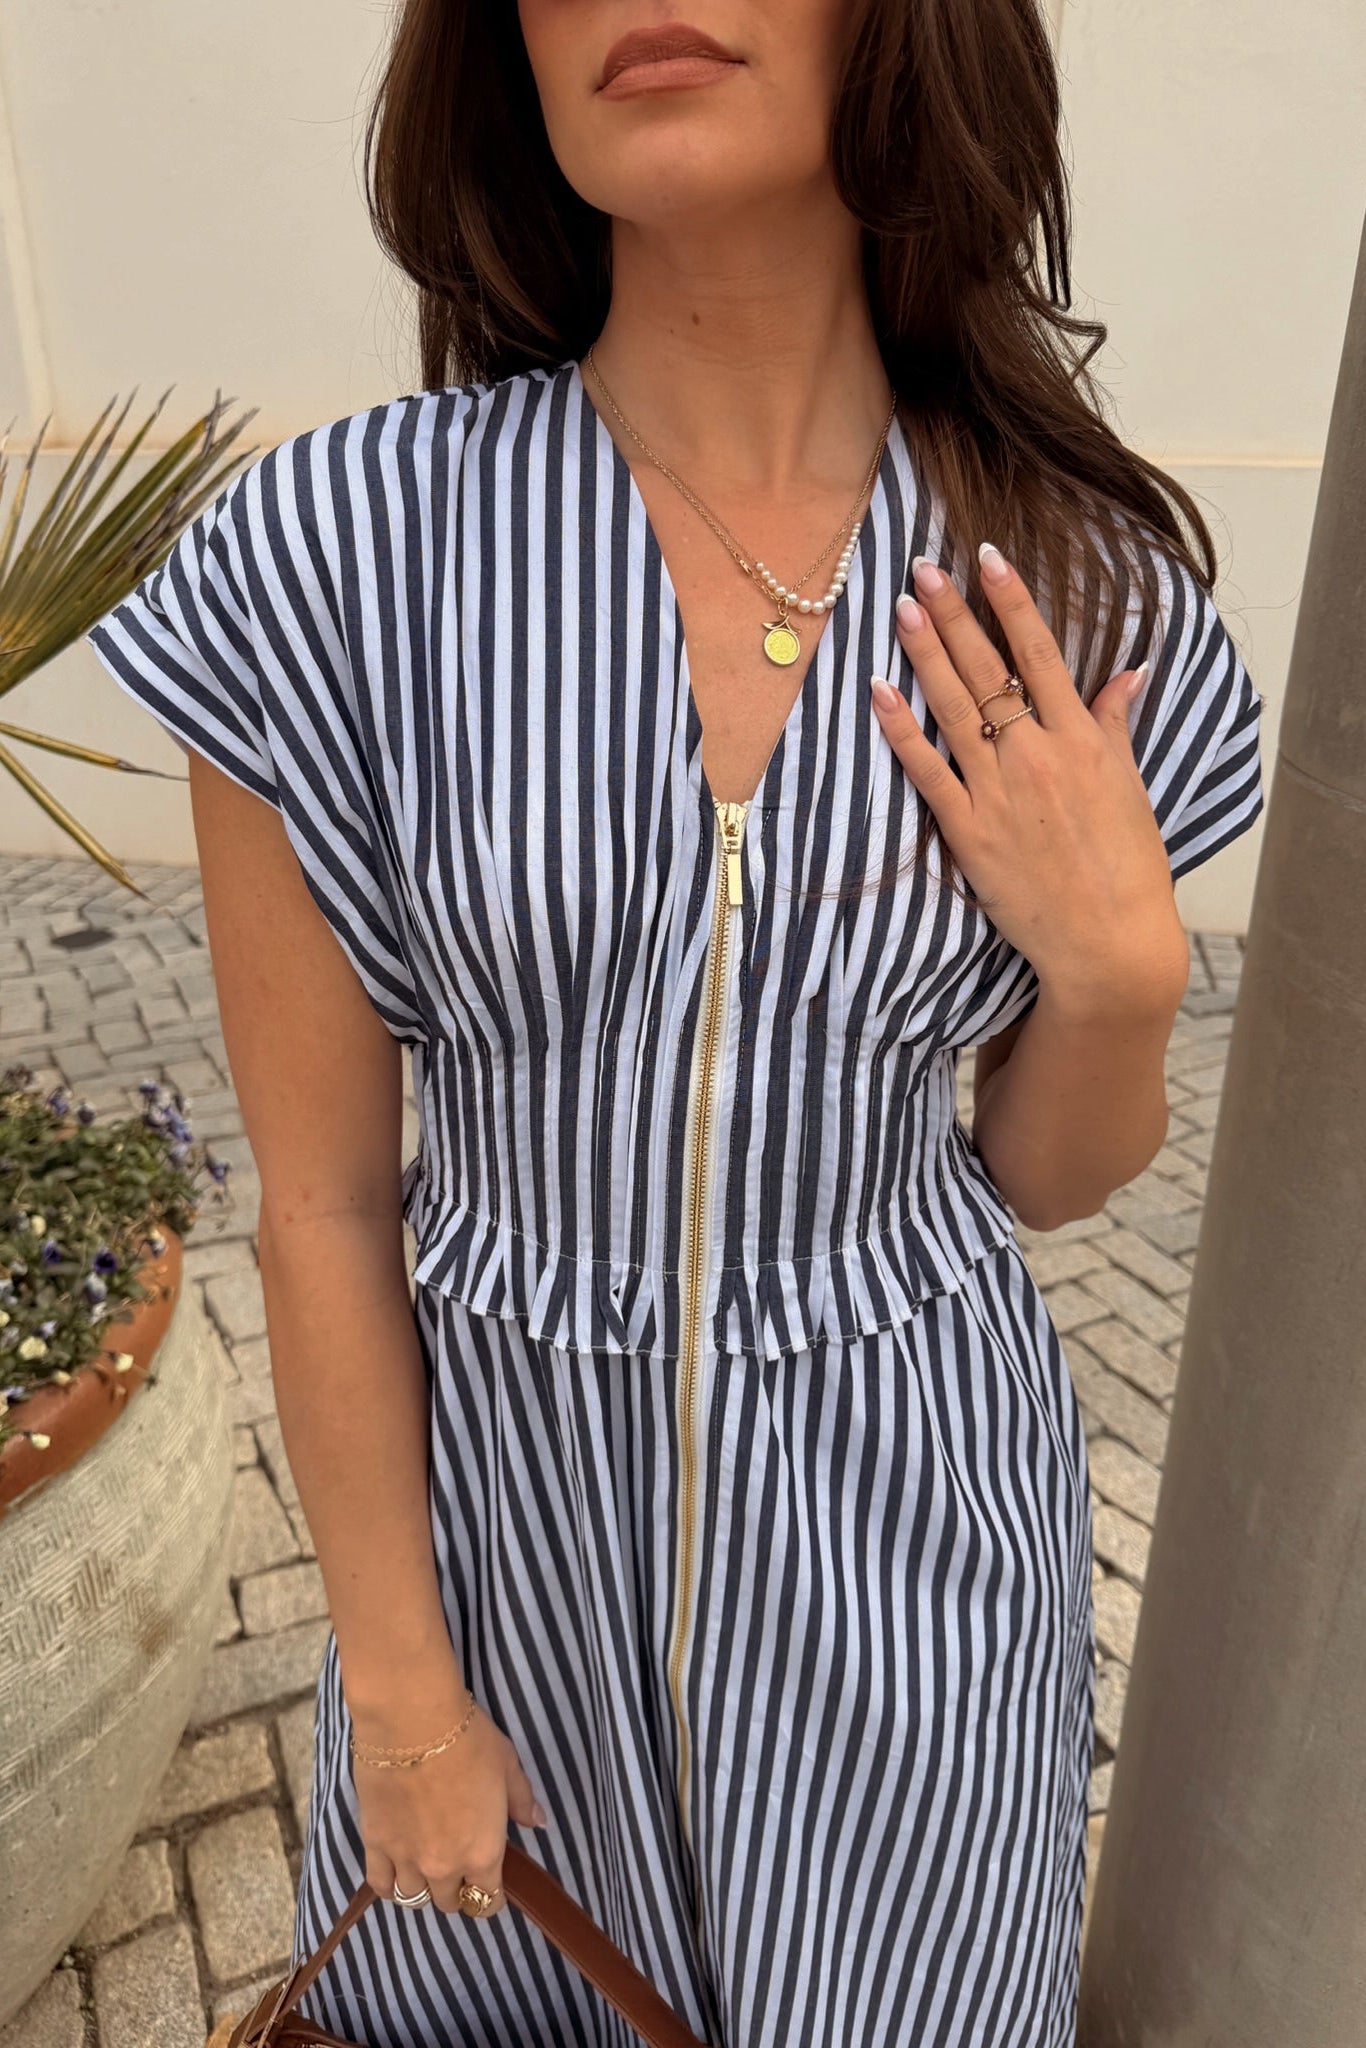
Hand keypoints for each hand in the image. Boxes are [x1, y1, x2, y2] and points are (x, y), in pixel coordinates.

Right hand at [348, 1667, 545, 1919]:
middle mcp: (444, 1867)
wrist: (413, 1722)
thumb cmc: (469, 1740)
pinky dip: (389, 1886)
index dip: (491, 1897)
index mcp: (483, 1853)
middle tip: (458, 1865)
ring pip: (414, 1898)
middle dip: (457, 1889)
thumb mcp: (507, 1765)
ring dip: (424, 1888)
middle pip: (450, 1902)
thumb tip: (538, 1823)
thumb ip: (522, 1800)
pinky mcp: (375, 1844)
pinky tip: (396, 1874)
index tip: (490, 1884)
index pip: (487, 1900)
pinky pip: (381, 1884)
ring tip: (426, 1868)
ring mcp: (406, 1858)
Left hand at [870, 543, 1188, 1009]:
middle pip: (989, 670)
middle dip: (953, 613)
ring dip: (925, 653)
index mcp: (1083, 741)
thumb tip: (1128, 674)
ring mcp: (999, 793)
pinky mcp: (969, 831)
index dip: (1011, 601)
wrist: (1109, 942)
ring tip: (901, 607)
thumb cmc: (1127, 868)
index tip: (987, 558)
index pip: (1042, 653)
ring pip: (954, 708)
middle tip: (922, 568)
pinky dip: (901, 730)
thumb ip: (1114, 727)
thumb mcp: (1131, 789)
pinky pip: (927, 770)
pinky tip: (878, 691)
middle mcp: (1039, 756)